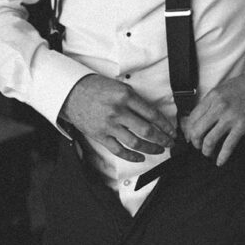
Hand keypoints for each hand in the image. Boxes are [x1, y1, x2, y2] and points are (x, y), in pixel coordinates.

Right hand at [59, 74, 176, 161]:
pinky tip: (140, 157)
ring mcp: (109, 125)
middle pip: (147, 130)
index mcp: (126, 97)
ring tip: (159, 150)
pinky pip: (118, 150)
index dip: (165, 125)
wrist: (72, 93)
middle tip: (170, 143)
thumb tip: (153, 116)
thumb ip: (135, 100)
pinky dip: (131, 156)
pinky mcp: (100, 136)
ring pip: (135, 142)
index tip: (172, 131)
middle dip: (162, 139)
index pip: (152, 114)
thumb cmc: (97, 88)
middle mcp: (119, 111)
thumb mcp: (120, 87)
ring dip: (150, 149)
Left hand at [181, 72, 244, 166]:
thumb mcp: (225, 88)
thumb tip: (202, 117)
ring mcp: (230, 116)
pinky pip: (228, 145)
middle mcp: (219, 106)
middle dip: (196, 143)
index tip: (191, 137)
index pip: (192, 118)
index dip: (189, 131)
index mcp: (213, 96)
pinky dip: (222, 156)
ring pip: (209, 140)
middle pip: (197, 131)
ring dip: (206, 151)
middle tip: (199, 147)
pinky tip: (221, 161)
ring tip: (209, 154)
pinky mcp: (243, 125)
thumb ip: (213, 101)